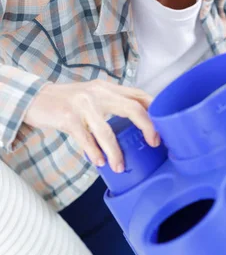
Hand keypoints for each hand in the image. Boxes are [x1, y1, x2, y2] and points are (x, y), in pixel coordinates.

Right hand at [23, 80, 158, 172]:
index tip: (163, 128)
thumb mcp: (93, 96)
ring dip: (115, 152)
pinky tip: (99, 162)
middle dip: (147, 127)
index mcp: (108, 88)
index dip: (155, 110)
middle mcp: (99, 92)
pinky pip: (85, 137)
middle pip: (132, 108)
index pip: (139, 94)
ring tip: (119, 166)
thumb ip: (112, 104)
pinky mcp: (67, 116)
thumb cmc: (68, 101)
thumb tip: (137, 123)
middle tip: (154, 143)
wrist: (34, 97)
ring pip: (107, 130)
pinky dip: (94, 152)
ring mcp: (83, 103)